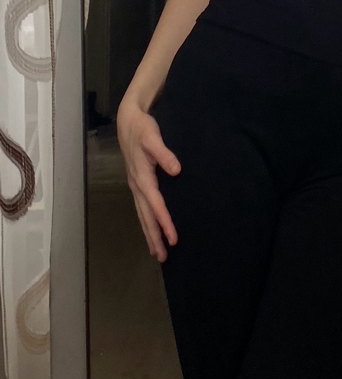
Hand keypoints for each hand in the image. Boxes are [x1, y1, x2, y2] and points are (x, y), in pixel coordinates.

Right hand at [116, 98, 180, 262]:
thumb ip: (164, 153)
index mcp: (142, 177)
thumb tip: (176, 170)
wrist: (128, 121)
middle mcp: (137, 186)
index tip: (174, 238)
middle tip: (163, 257)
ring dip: (150, 233)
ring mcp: (135, 186)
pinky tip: (151, 230)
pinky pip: (141, 208)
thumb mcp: (153, 137)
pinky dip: (146, 222)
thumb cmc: (142, 128)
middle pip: (146, 216)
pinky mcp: (137, 183)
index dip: (165, 222)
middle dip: (154, 237)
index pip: (156, 205)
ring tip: (157, 252)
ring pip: (142, 215)